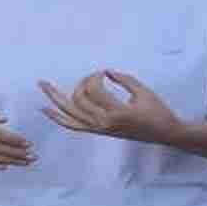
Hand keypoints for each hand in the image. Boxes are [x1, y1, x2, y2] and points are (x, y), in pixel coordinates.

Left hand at [39, 71, 183, 145]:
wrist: (164, 133)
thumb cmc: (157, 111)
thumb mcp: (142, 91)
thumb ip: (123, 79)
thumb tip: (104, 72)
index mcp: (116, 113)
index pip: (93, 90)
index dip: (94, 76)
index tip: (103, 72)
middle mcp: (104, 124)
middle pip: (77, 100)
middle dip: (81, 82)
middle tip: (94, 76)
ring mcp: (99, 129)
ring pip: (69, 114)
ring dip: (54, 98)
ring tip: (42, 84)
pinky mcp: (98, 132)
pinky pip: (73, 126)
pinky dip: (58, 118)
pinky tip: (45, 108)